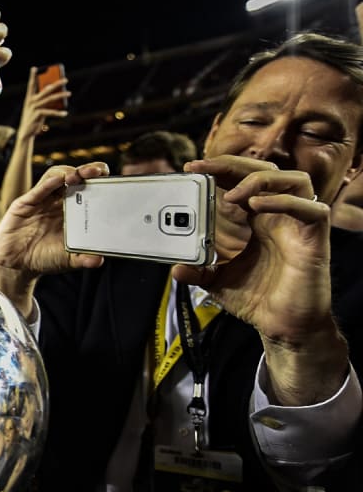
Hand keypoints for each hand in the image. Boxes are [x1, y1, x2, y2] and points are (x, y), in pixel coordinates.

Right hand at [0, 162, 108, 316]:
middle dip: (87, 171)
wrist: (17, 265)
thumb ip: (83, 258)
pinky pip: (39, 189)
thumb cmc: (44, 258)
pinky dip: (50, 183)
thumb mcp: (68, 260)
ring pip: (57, 176)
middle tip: (97, 172)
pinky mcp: (26, 203)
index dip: (99, 182)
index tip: (110, 180)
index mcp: (73, 212)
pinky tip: (60, 179)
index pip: (89, 189)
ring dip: (68, 172)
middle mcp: (59, 202)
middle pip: (75, 178)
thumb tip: (99, 260)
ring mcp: (42, 200)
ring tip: (77, 176)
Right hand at [16, 66, 69, 140]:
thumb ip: (45, 101)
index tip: (34, 68)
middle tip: (66, 80)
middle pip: (46, 90)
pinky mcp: (37, 115)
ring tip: (69, 93)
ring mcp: (34, 108)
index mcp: (29, 98)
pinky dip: (58, 113)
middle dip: (57, 84)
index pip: (31, 85)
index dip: (32, 76)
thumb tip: (58, 96)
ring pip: (50, 99)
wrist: (26, 132)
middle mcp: (31, 101)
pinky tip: (65, 113)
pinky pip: (50, 112)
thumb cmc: (33, 119)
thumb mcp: (37, 109)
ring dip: (61, 95)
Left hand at [175, 156, 334, 345]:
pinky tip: (257, 207)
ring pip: (294, 180)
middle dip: (233, 164)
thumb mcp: (218, 283)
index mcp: (256, 220)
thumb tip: (176, 269)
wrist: (283, 327)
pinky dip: (284, 202)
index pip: (241, 181)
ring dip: (261, 179)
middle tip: (204, 168)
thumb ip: (198, 272)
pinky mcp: (315, 239)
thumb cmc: (259, 299)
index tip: (192, 167)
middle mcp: (279, 216)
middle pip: (265, 171)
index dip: (220, 169)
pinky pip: (311, 209)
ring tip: (233, 194)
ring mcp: (298, 225)